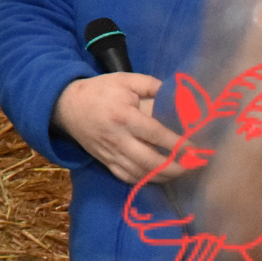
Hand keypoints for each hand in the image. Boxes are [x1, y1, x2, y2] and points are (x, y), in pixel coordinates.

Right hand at [53, 73, 187, 183]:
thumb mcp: (125, 80)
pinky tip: (159, 177)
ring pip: (140, 173)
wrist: (65, 105)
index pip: (155, 134)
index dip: (178, 144)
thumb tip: (178, 95)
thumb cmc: (99, 91)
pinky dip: (146, 180)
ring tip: (182, 173)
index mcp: (123, 116)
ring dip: (164, 177)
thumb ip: (152, 85)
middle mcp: (117, 138)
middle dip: (175, 168)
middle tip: (193, 166)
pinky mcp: (105, 161)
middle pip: (150, 161)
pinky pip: (127, 177)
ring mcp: (110, 153)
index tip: (196, 150)